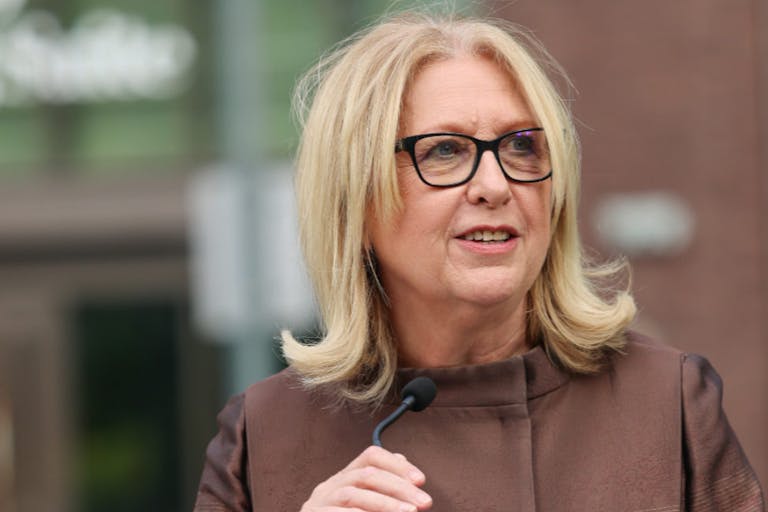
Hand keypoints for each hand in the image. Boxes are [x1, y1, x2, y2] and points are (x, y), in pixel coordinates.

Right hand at [300, 445, 431, 510]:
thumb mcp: (367, 506)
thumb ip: (382, 488)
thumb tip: (402, 459)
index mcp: (344, 478)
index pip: (371, 456)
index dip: (397, 464)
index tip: (421, 480)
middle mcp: (329, 486)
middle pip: (366, 475)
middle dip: (399, 487)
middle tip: (424, 502)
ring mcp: (318, 503)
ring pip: (353, 494)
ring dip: (385, 504)